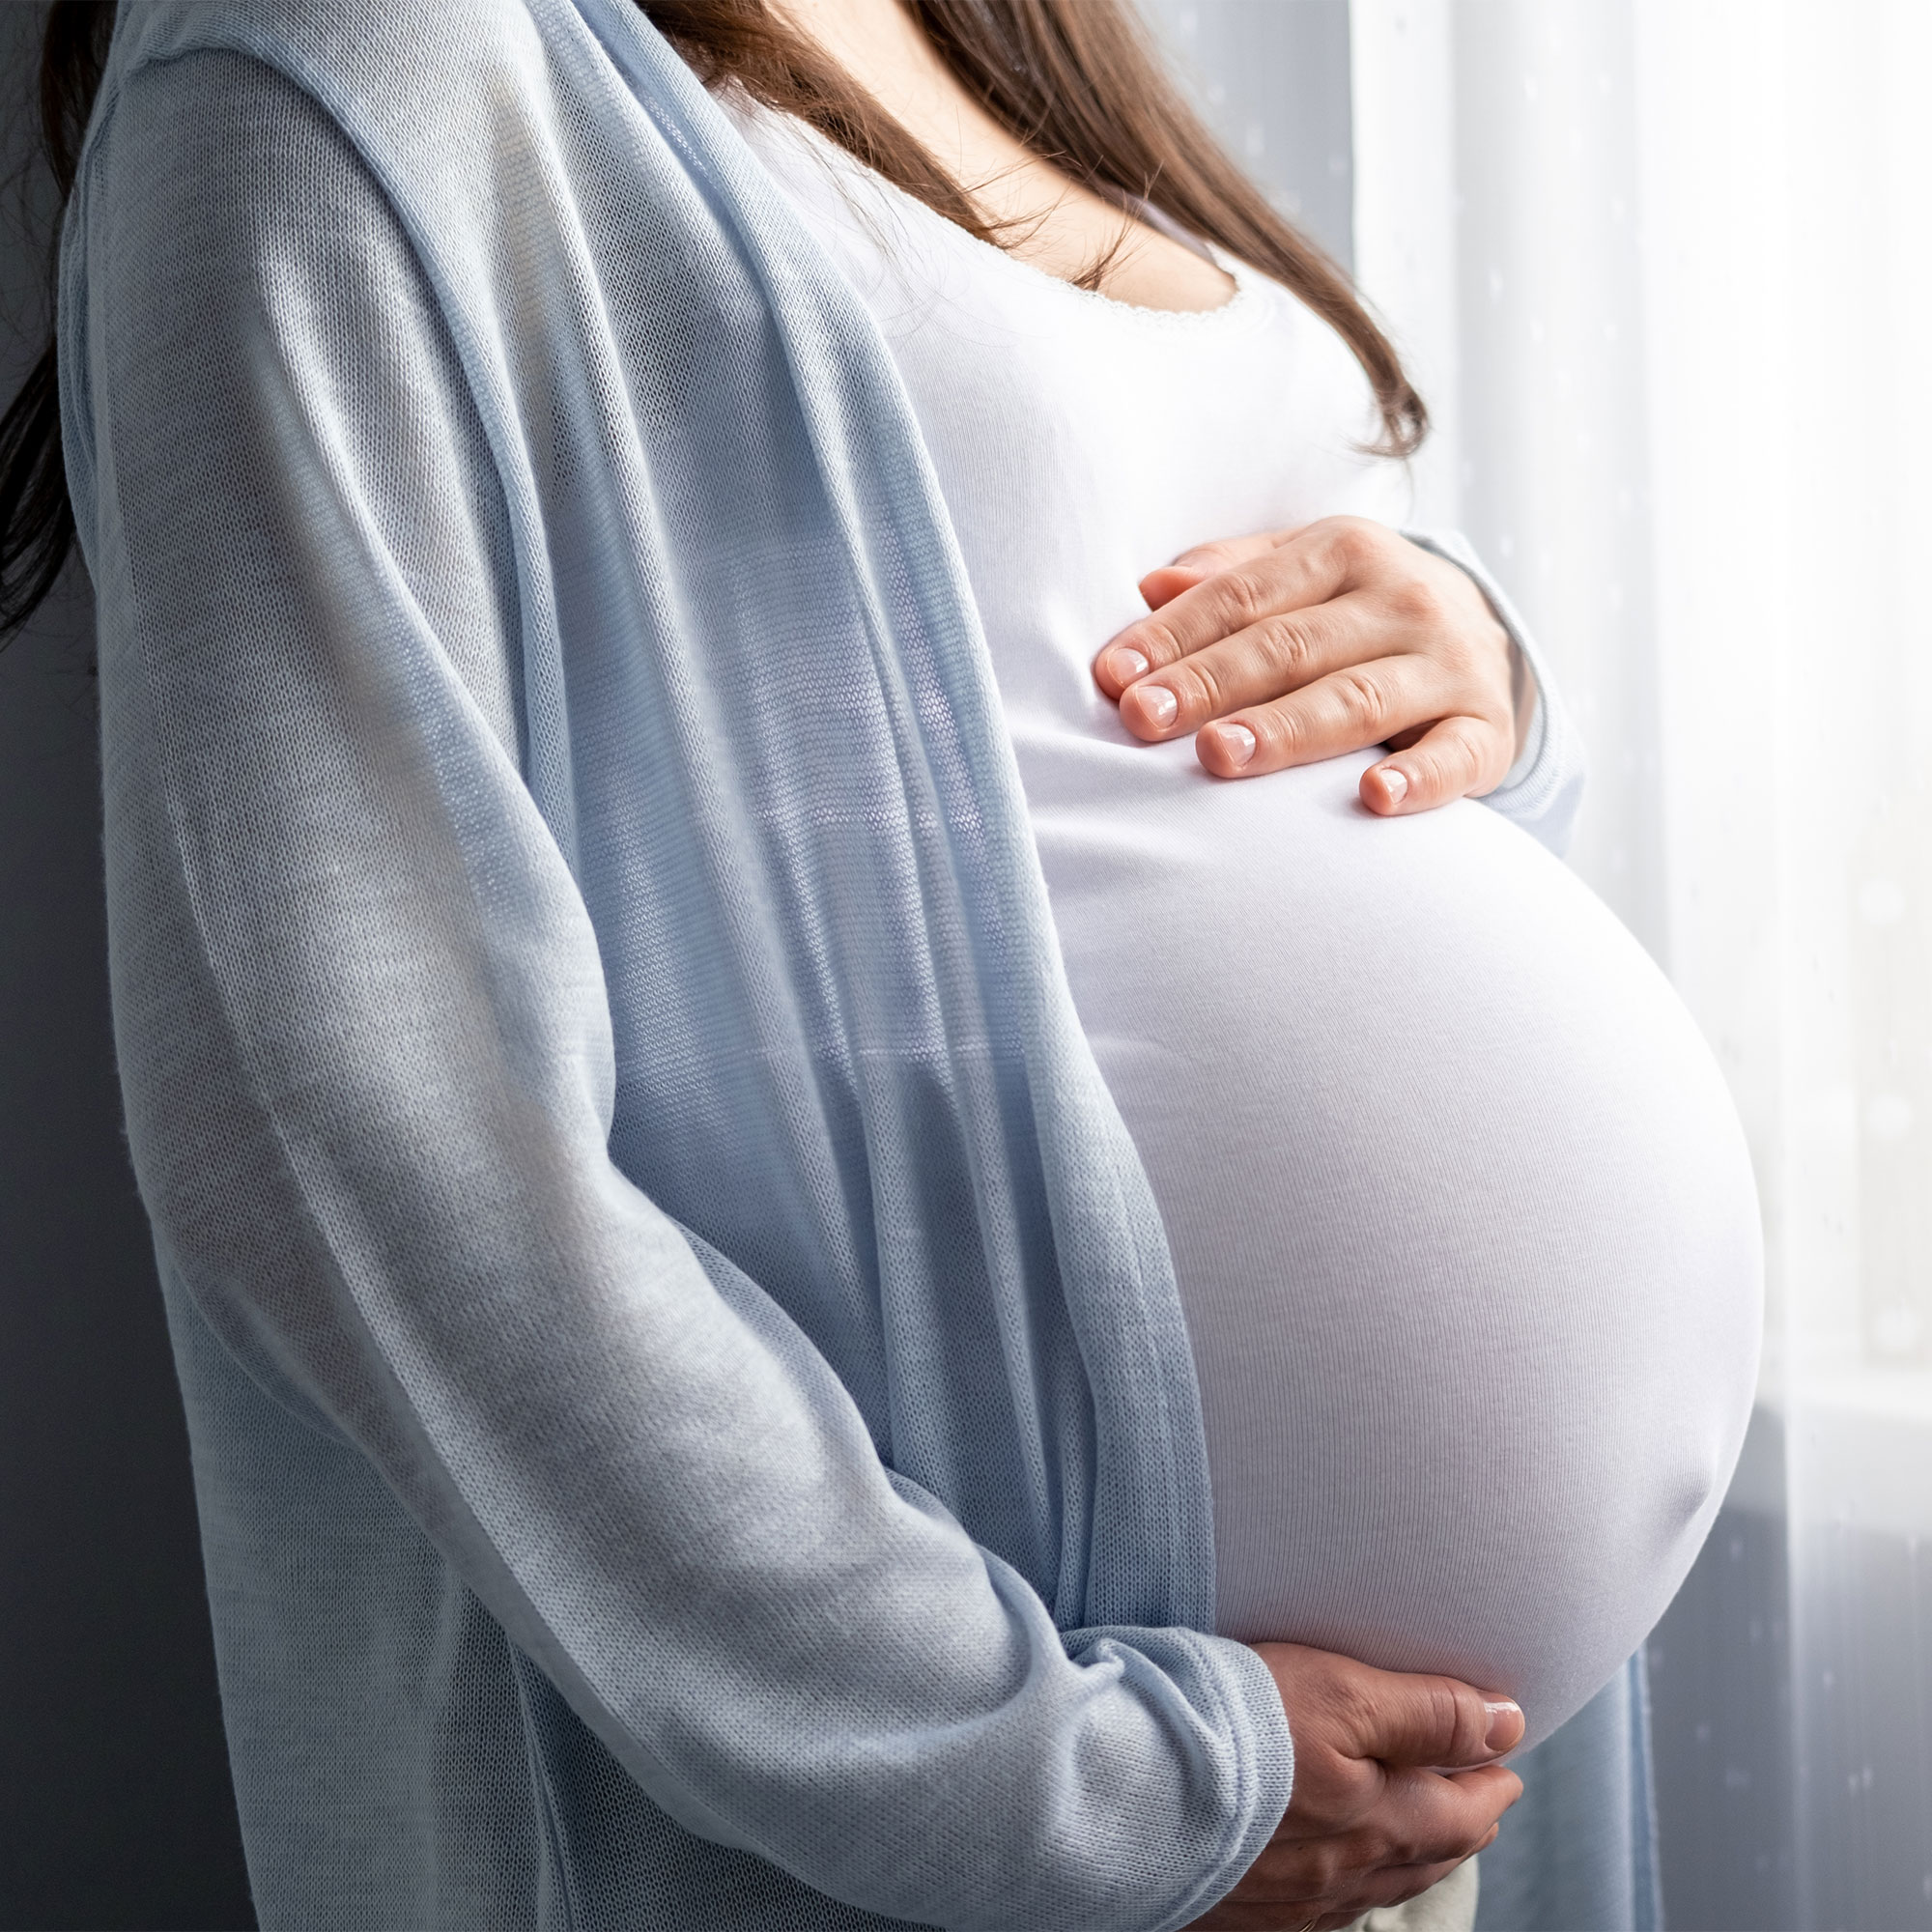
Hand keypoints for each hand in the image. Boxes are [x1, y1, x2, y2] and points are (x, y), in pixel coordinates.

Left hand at [1092, 517, 1530, 816]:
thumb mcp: (1302, 574)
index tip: (1114, 677)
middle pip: (1290, 646)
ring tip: (1219, 756)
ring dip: (1285, 731)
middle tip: (1145, 719)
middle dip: (1211, 684)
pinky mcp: (1486, 731)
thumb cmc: (1357, 614)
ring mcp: (1449, 666)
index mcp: (1343, 552)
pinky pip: (1454, 757)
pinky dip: (1419, 779)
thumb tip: (1149, 586)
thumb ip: (1229, 578)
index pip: (1242, 597)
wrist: (1485, 642)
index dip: (1174, 636)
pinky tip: (1374, 799)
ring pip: (1356, 700)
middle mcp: (1402, 600)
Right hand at [1186, 1642, 1524, 1931]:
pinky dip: (1347, 1883)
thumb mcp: (1341, 1693)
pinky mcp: (1238, 1909)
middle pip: (1424, 1855)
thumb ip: (1427, 1712)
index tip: (1505, 1764)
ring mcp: (1290, 1901)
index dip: (1489, 1782)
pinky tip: (1333, 1874)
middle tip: (1479, 1801)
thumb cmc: (1233, 1728)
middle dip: (1458, 1823)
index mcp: (1381, 1823)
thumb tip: (1508, 1722)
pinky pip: (1316, 1907)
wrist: (1123, 1790)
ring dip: (1409, 1856)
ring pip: (1372, 1885)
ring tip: (1424, 1834)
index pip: (1460, 1810)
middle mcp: (1344, 1875)